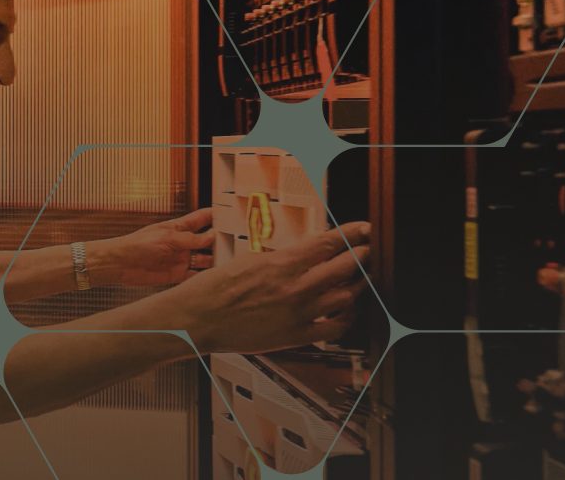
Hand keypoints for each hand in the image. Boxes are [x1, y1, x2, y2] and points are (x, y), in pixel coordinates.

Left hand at [88, 208, 219, 286]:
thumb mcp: (166, 237)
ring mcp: (181, 259)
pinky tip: (216, 277)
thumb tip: (211, 237)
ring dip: (215, 260)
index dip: (215, 216)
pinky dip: (205, 277)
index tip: (231, 214)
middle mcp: (182, 243)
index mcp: (178, 228)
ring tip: (231, 261)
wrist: (120, 264)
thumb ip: (190, 239)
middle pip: (207, 241)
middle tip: (237, 242)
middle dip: (220, 241)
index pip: (201, 219)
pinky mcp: (177, 274)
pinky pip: (195, 276)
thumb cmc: (138, 244)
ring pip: (204, 259)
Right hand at [152, 222, 371, 353]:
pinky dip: (347, 317)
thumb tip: (305, 254)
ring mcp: (298, 314)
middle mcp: (295, 288)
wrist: (195, 320)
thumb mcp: (249, 261)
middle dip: (363, 255)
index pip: (329, 243)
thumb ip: (281, 258)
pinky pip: (335, 328)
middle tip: (368, 250)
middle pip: (346, 267)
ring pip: (347, 297)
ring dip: (358, 285)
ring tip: (361, 280)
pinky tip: (346, 311)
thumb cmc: (214, 290)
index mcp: (281, 264)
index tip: (364, 228)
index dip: (353, 233)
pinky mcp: (296, 336)